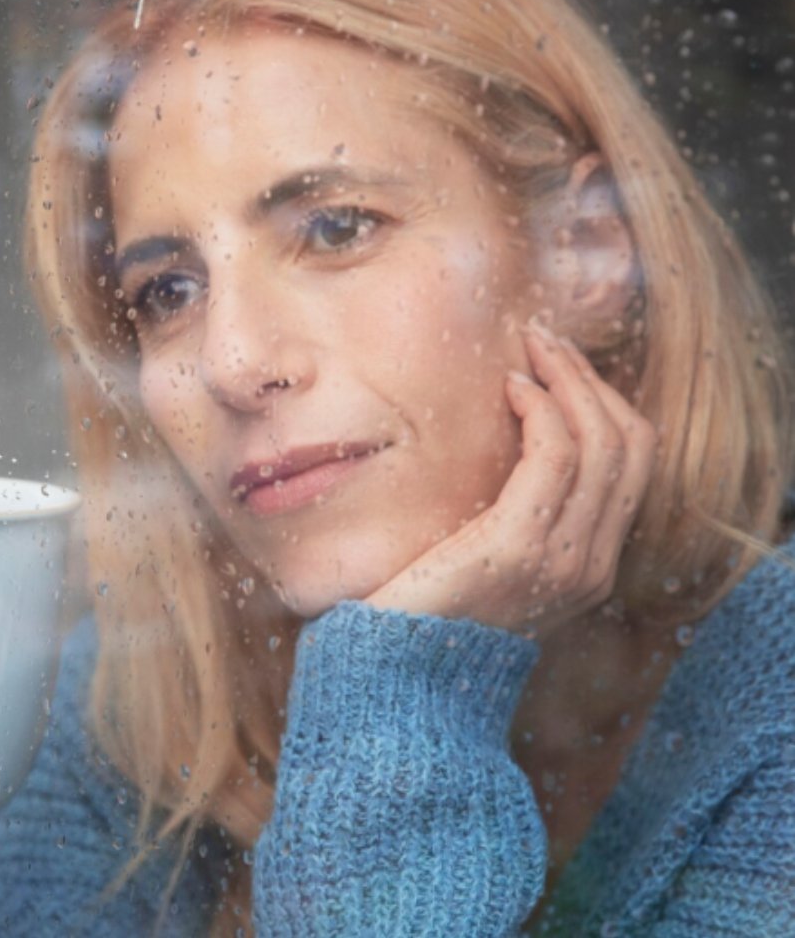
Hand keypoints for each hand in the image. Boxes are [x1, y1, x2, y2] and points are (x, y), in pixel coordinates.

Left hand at [367, 322, 654, 635]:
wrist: (389, 678)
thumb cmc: (417, 620)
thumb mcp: (479, 568)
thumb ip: (509, 527)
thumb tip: (500, 462)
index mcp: (585, 568)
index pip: (630, 468)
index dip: (604, 405)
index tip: (559, 367)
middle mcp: (589, 564)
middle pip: (628, 446)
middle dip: (592, 381)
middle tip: (546, 341)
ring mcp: (562, 557)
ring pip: (601, 441)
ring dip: (568, 380)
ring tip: (530, 348)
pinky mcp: (520, 544)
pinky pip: (557, 456)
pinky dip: (542, 408)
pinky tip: (512, 387)